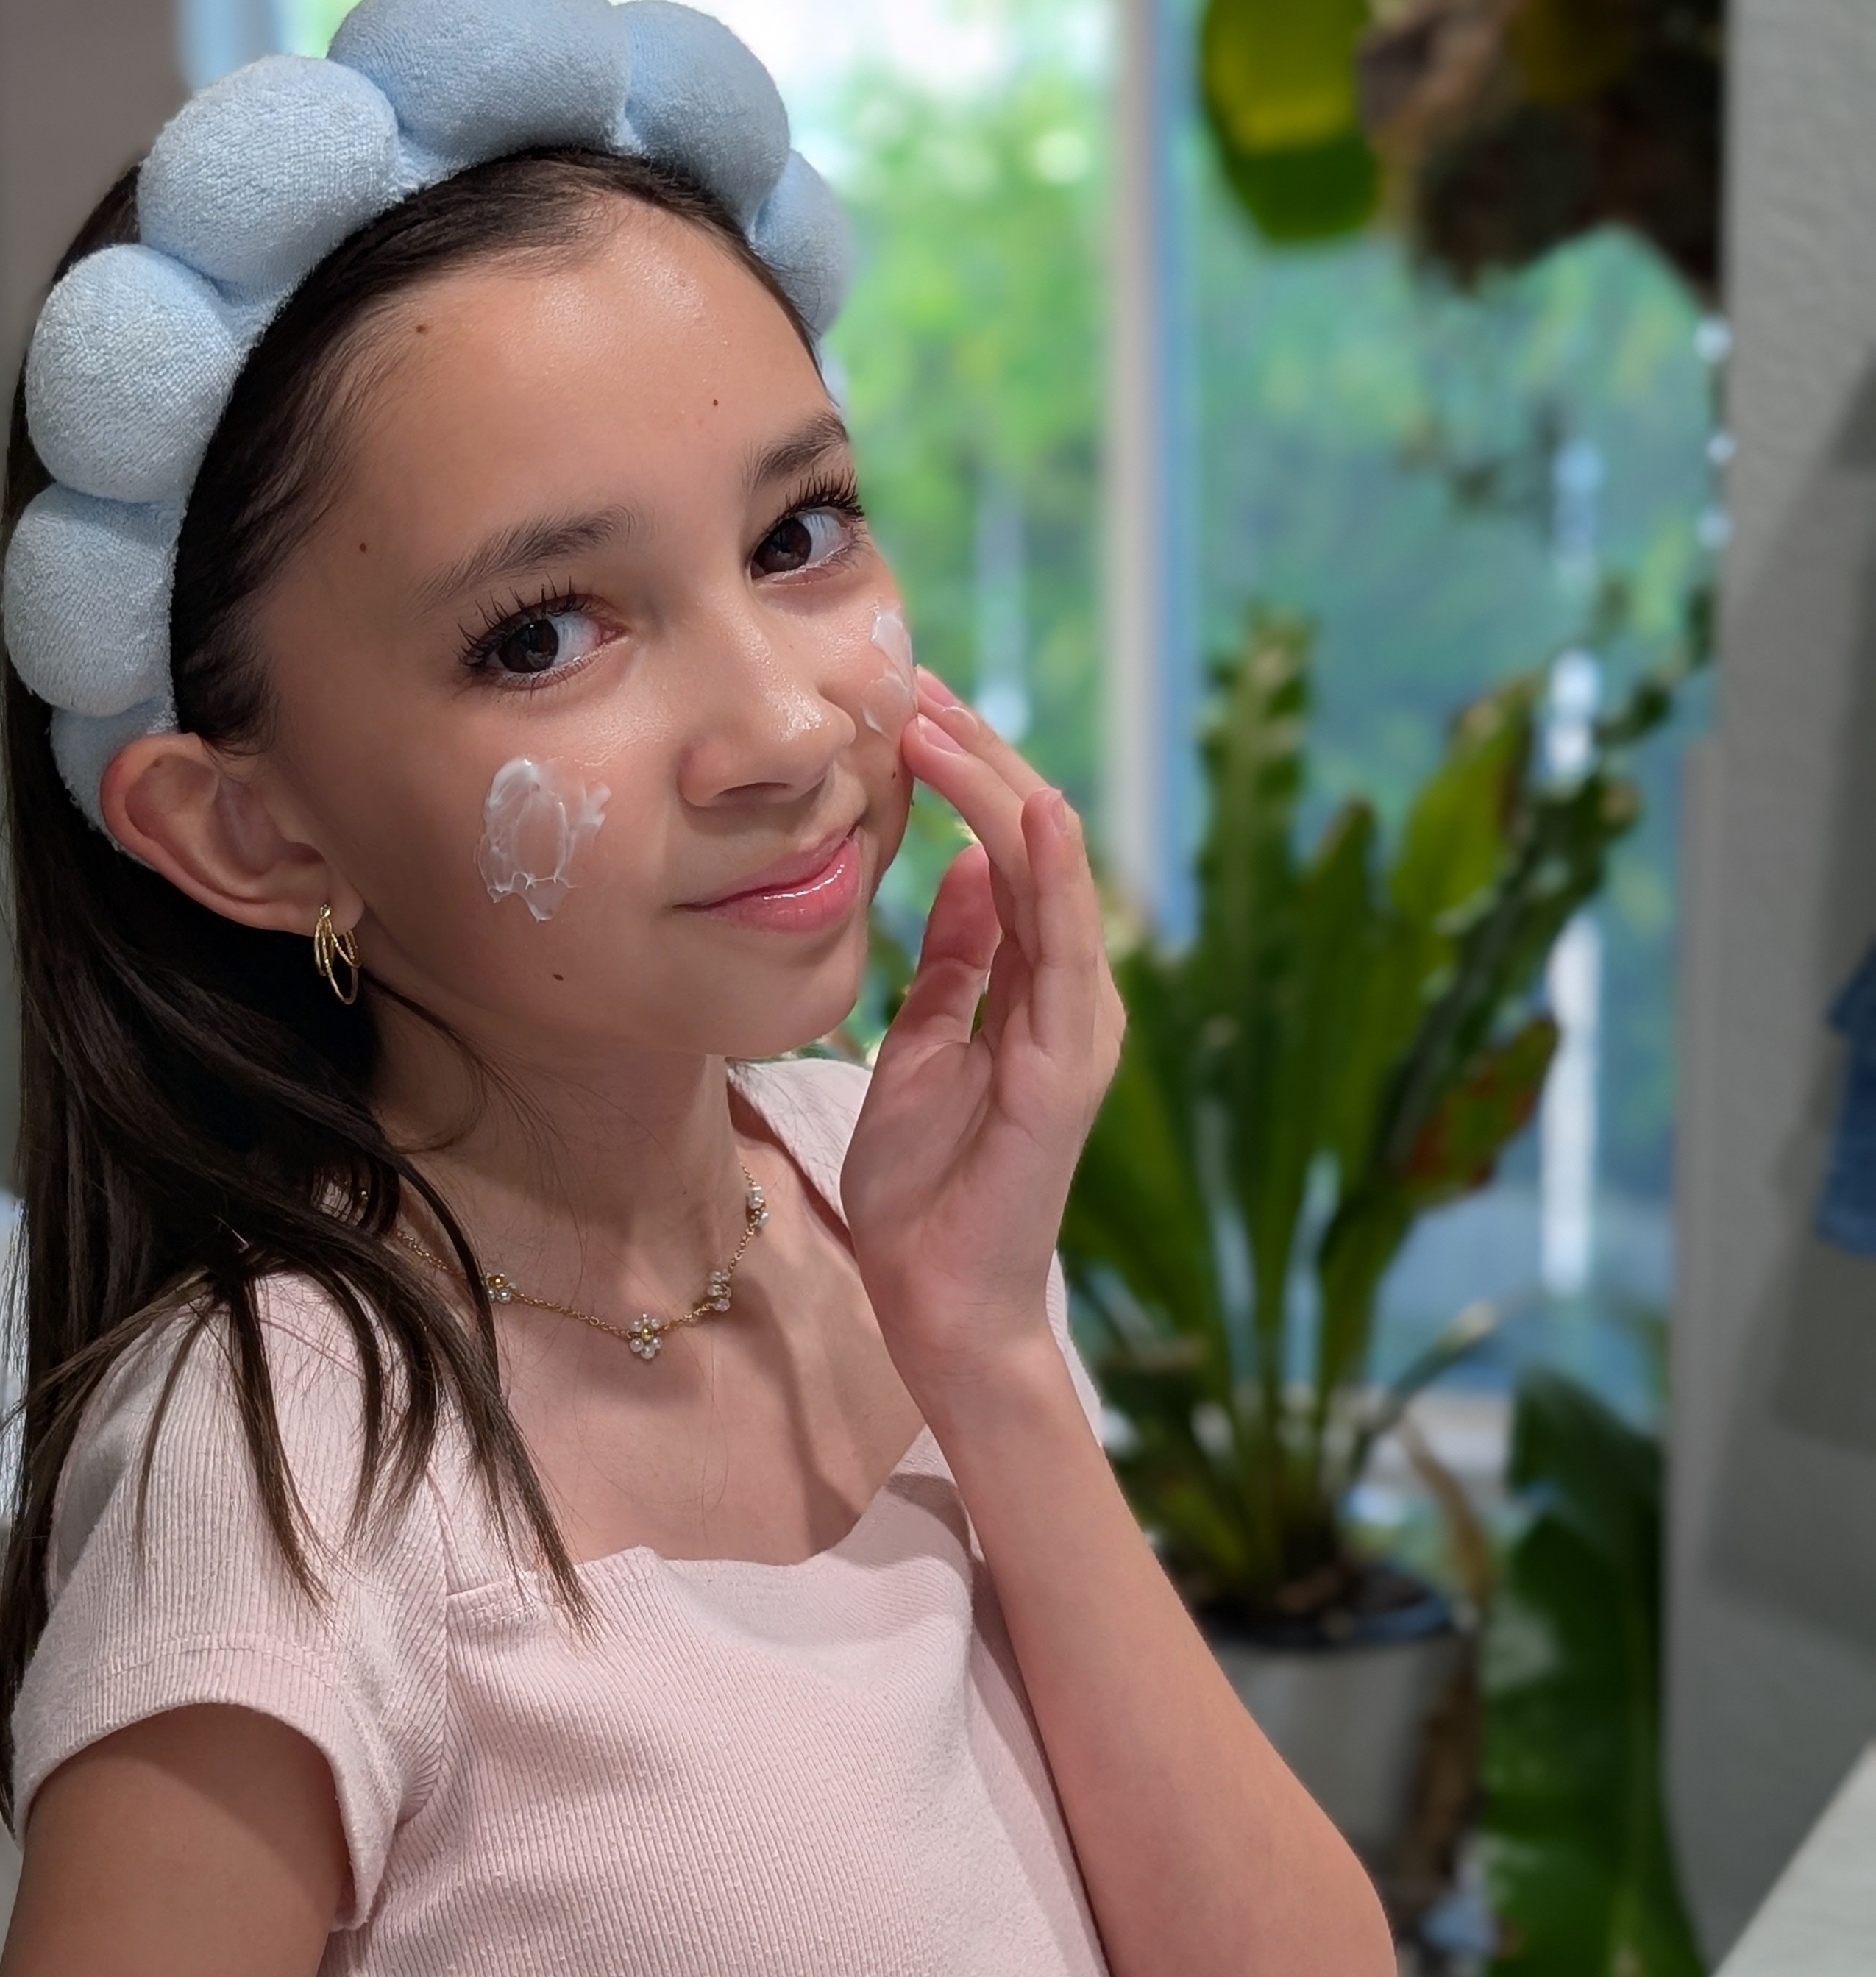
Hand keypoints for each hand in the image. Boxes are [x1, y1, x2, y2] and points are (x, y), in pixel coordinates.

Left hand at [840, 672, 1122, 1403]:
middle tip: (909, 679)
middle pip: (1031, 843)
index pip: (1005, 850)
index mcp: (1034, 986)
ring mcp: (1077, 1024)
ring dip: (998, 787)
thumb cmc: (928, 1187)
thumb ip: (952, 964)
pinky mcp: (1067, 1063)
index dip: (959, 774)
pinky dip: (1055, 873)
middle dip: (973, 755)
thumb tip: (959, 872)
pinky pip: (1067, 951)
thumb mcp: (923, 1047)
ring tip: (942, 715)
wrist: (940, 1297)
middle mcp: (1069, 992)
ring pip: (1051, 875)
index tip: (898, 706)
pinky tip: (1031, 808)